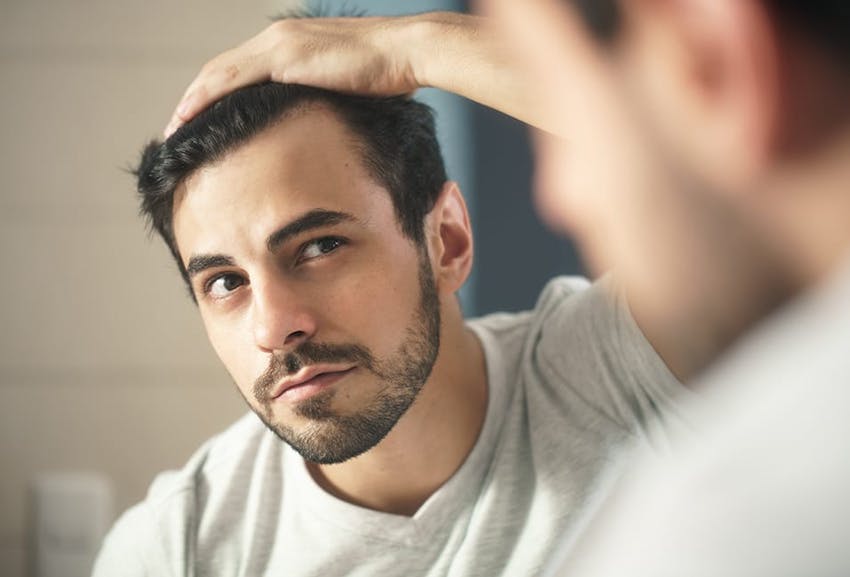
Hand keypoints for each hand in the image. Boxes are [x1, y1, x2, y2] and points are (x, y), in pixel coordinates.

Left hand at [165, 15, 424, 135]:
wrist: (406, 52)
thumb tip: (319, 126)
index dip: (216, 95)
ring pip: (218, 74)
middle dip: (195, 99)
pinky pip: (232, 81)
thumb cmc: (389, 74)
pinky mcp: (284, 58)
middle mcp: (278, 38)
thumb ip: (325, 99)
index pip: (241, 70)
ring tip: (174, 128)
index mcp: (291, 43)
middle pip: (221, 70)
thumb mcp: (348, 89)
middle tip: (176, 127)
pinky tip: (191, 118)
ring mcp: (279, 45)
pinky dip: (206, 99)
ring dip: (191, 101)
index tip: (201, 121)